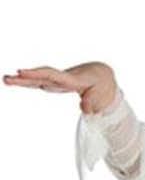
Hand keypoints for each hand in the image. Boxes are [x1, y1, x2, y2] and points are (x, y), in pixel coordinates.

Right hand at [2, 62, 117, 113]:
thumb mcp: (101, 96)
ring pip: (37, 79)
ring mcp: (57, 81)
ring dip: (22, 80)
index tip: (22, 73)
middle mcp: (62, 78)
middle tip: (6, 79)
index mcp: (72, 80)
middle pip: (40, 76)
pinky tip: (17, 81)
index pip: (52, 76)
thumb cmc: (101, 86)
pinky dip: (29, 82)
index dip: (37, 74)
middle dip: (24, 78)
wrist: (100, 75)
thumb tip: (84, 107)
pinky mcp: (55, 84)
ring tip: (5, 80)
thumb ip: (92, 104)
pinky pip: (40, 82)